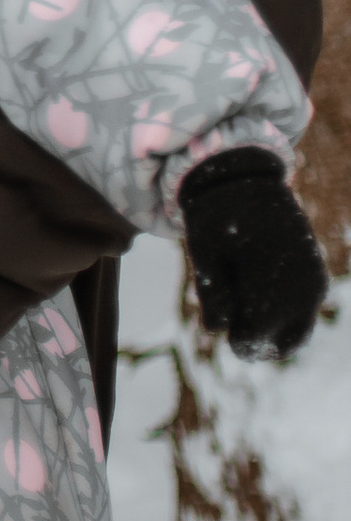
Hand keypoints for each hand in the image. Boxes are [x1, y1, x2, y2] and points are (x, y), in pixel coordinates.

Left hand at [180, 149, 327, 359]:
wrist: (244, 175)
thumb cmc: (215, 219)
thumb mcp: (204, 261)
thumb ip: (213, 301)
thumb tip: (218, 329)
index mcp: (269, 294)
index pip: (251, 344)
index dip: (232, 337)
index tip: (222, 312)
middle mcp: (300, 293)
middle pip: (284, 345)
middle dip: (258, 337)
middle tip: (236, 313)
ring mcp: (314, 281)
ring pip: (298, 327)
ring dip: (274, 322)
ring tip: (248, 289)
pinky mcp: (317, 268)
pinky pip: (305, 305)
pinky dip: (286, 304)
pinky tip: (263, 278)